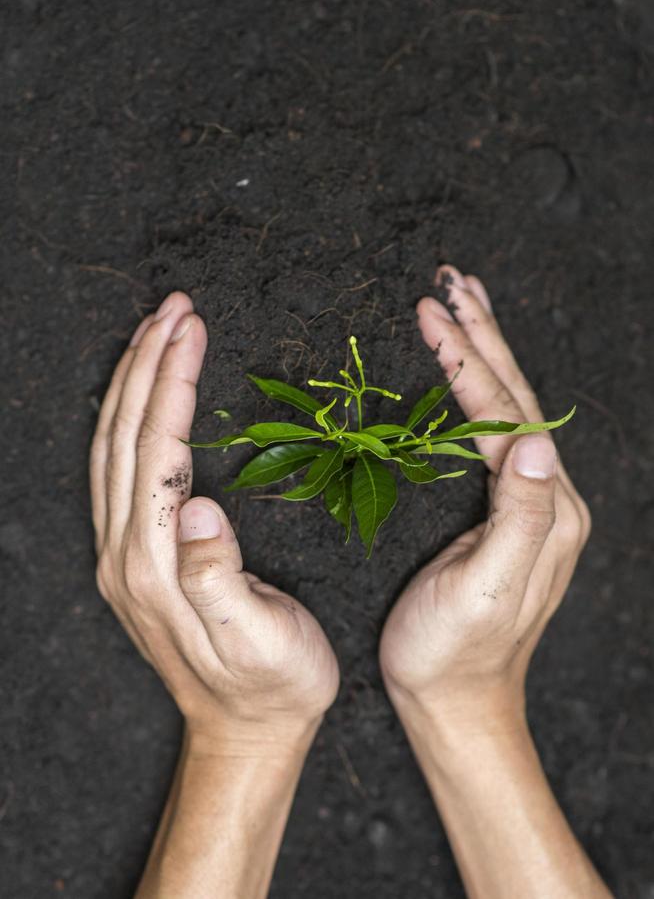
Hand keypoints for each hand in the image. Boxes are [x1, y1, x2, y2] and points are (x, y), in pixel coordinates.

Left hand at [90, 292, 338, 752]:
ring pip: (113, 449)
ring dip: (132, 383)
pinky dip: (129, 419)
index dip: (170, 384)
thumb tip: (199, 506)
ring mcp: (122, 557)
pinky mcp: (133, 560)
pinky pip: (117, 472)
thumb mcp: (261, 640)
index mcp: (156, 566)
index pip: (156, 453)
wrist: (245, 731)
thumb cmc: (272, 685)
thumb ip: (221, 577)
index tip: (190, 328)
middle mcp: (126, 556)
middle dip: (145, 364)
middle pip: (123, 439)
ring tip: (158, 330)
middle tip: (174, 307)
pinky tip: (145, 395)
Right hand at [380, 266, 590, 726]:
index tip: (434, 313)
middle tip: (453, 281)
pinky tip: (462, 375)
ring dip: (483, 352)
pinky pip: (489, 434)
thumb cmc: (455, 651)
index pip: (506, 415)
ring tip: (463, 305)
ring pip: (505, 409)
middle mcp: (547, 498)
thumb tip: (539, 444)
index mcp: (546, 508)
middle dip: (484, 335)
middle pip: (515, 398)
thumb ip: (523, 517)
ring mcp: (528, 503)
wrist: (455, 701)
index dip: (469, 361)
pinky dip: (474, 391)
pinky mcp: (503, 512)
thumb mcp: (488, 588)